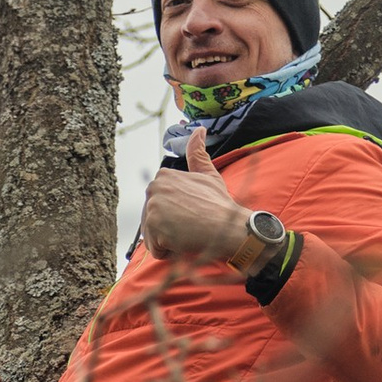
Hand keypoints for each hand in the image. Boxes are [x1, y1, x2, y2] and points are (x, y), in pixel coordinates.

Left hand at [140, 126, 257, 270]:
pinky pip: (155, 249)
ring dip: (169, 241)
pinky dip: (169, 252)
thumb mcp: (208, 175)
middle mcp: (153, 188)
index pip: (158, 207)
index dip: (175, 216)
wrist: (229, 227)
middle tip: (192, 225)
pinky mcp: (153, 225)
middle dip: (169, 229)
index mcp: (163, 176)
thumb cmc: (220, 204)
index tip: (193, 214)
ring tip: (188, 233)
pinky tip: (184, 242)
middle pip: (152, 221)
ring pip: (153, 236)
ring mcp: (152, 206)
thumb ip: (197, 153)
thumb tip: (199, 129)